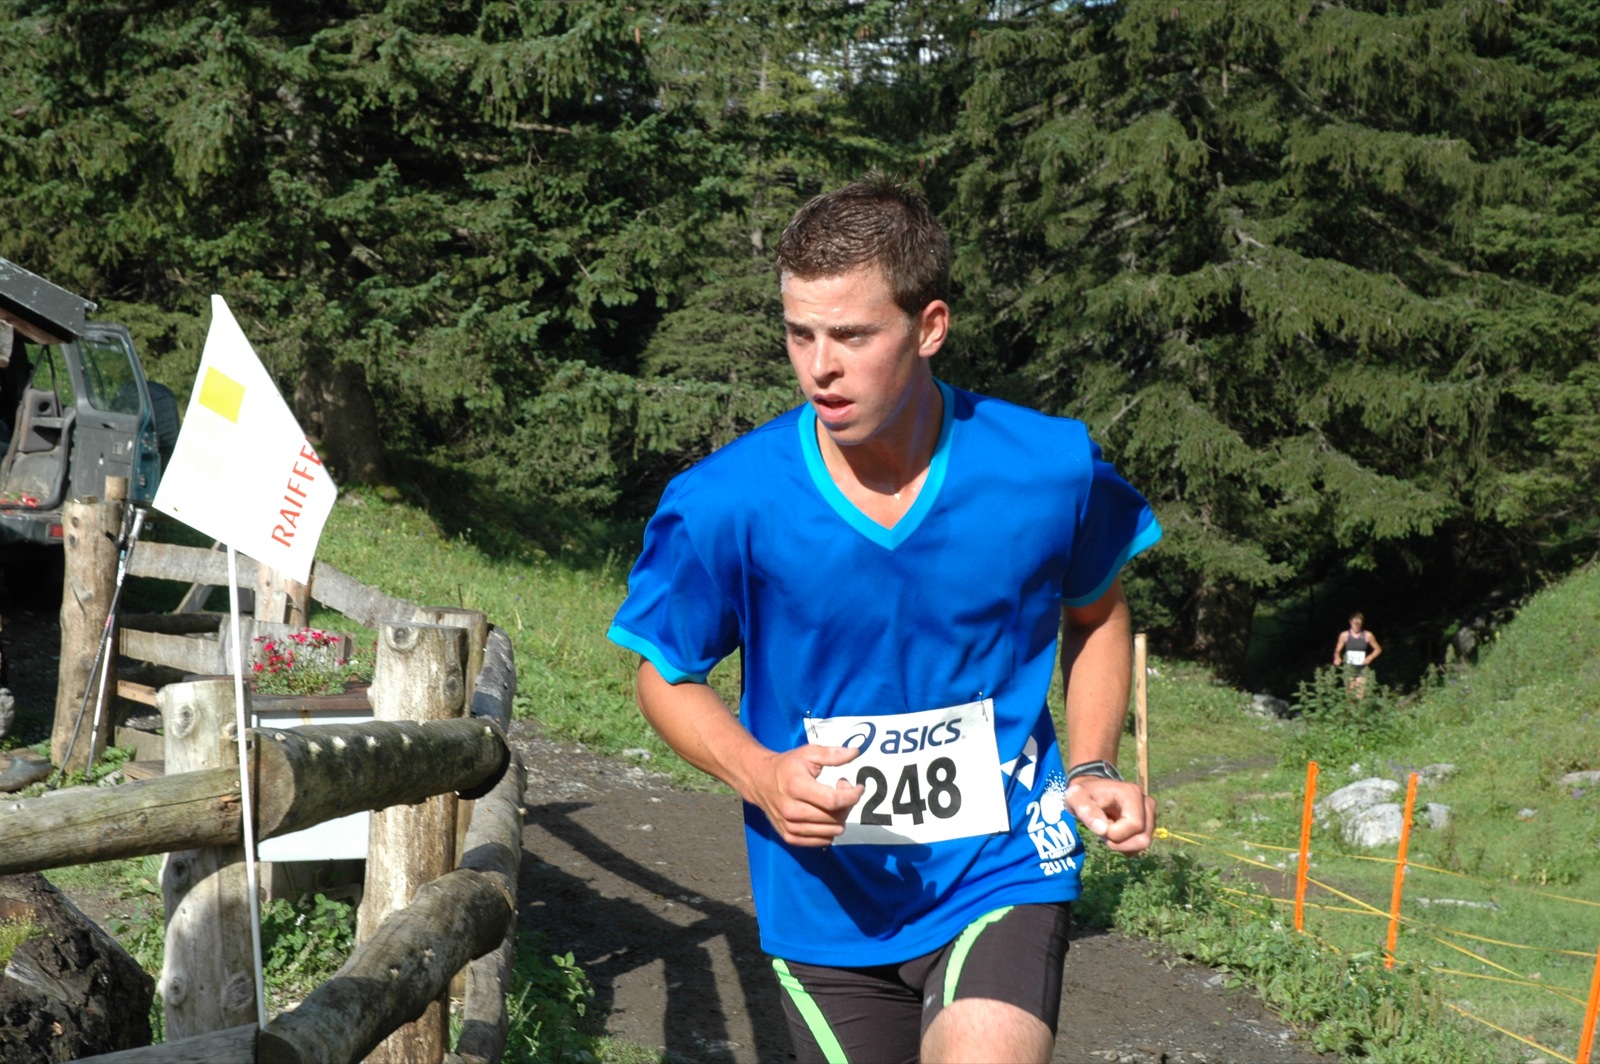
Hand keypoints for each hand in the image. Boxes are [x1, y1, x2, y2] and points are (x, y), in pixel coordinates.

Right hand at [747, 744, 864, 846]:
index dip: (853, 795)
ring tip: (832, 801)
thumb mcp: (809, 753)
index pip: (834, 801)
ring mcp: (790, 826)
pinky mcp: (790, 837)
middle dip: (847, 804)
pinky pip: (823, 841)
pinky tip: (824, 814)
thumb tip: (856, 752)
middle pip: (835, 817)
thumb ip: (833, 754)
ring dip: (839, 817)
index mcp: (797, 787)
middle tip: (842, 789)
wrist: (760, 780)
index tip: (858, 787)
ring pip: (832, 831)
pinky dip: (829, 829)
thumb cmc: (787, 766)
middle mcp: (792, 810)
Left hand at [1067, 777, 1155, 853]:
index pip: (1134, 825)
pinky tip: (1115, 833)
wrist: (1091, 793)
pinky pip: (1139, 847)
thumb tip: (1103, 829)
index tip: (1099, 825)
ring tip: (1108, 829)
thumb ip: (1084, 809)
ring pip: (1142, 844)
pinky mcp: (1148, 826)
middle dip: (1118, 842)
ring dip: (1121, 844)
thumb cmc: (1084, 794)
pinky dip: (1124, 846)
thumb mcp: (1075, 797)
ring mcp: (1150, 815)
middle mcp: (1146, 804)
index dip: (1114, 833)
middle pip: (1142, 838)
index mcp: (1132, 793)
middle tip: (1102, 828)